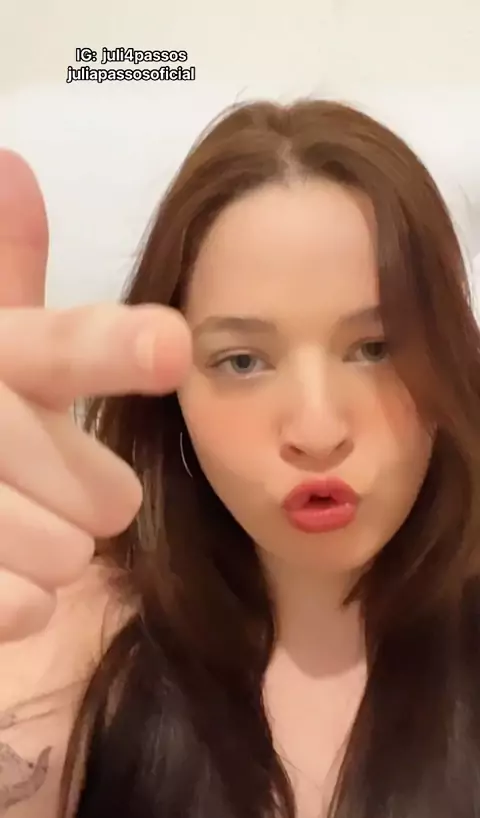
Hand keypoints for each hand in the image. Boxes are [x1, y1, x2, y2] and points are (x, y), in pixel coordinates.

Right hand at [0, 150, 191, 642]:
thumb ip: (4, 274)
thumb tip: (12, 163)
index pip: (50, 350)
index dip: (110, 349)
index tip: (172, 344)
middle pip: (97, 482)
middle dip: (88, 488)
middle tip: (55, 485)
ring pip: (63, 548)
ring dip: (54, 546)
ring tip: (22, 531)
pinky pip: (18, 605)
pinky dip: (19, 601)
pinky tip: (4, 585)